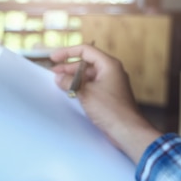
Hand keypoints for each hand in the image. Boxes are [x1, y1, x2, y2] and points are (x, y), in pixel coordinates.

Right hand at [50, 44, 161, 163]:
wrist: (126, 129)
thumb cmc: (111, 110)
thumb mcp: (85, 93)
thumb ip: (70, 82)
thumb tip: (59, 78)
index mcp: (109, 65)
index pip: (86, 51)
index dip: (67, 52)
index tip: (54, 57)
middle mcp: (111, 71)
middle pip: (86, 62)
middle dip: (69, 66)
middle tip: (54, 72)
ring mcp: (110, 83)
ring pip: (88, 75)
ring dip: (73, 77)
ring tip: (60, 82)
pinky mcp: (108, 95)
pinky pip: (92, 85)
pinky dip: (80, 86)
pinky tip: (71, 92)